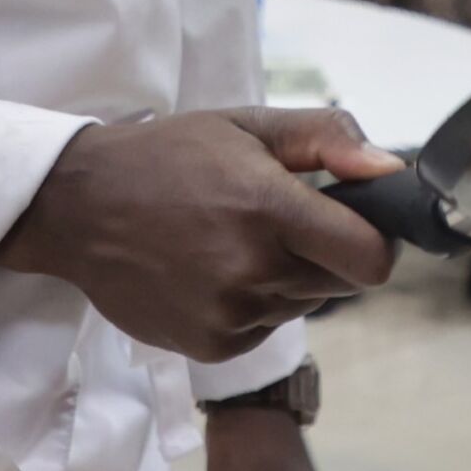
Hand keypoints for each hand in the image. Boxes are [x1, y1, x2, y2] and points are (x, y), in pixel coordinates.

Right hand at [0, 108, 398, 360]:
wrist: (80, 206)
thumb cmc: (171, 156)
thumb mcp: (249, 125)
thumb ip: (329, 139)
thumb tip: (390, 170)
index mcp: (269, 210)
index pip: (370, 258)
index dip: (379, 239)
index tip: (361, 220)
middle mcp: (253, 271)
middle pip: (342, 283)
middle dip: (330, 252)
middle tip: (284, 219)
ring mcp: (229, 315)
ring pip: (304, 305)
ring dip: (290, 277)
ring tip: (238, 239)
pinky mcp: (210, 345)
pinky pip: (265, 328)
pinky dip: (256, 302)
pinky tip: (215, 268)